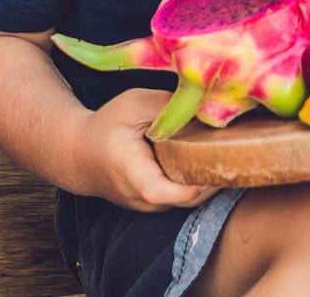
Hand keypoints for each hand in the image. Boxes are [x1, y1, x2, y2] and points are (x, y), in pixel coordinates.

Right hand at [69, 88, 219, 211]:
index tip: (221, 151)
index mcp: (136, 176)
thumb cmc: (106, 126)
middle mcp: (144, 200)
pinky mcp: (155, 204)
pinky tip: (206, 157)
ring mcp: (150, 207)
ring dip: (208, 178)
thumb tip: (205, 103)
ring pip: (191, 200)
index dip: (205, 176)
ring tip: (222, 149)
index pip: (179, 193)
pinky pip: (183, 197)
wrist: (77, 154)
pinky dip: (197, 180)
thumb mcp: (134, 104)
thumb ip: (168, 105)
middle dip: (215, 174)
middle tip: (232, 146)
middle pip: (192, 198)